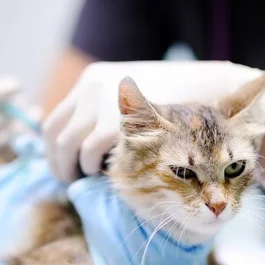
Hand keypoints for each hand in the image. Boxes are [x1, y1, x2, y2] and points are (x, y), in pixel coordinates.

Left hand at [42, 60, 264, 182]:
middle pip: (53, 133)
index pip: (56, 119)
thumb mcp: (139, 103)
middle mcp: (91, 88)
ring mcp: (100, 104)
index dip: (55, 150)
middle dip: (56, 163)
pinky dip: (90, 168)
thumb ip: (116, 118)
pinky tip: (101, 176)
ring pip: (67, 145)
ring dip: (70, 169)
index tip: (64, 167)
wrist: (210, 85)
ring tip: (83, 183)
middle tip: (68, 181)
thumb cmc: (178, 100)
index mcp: (92, 81)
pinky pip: (88, 152)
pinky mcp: (114, 123)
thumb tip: (89, 146)